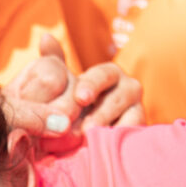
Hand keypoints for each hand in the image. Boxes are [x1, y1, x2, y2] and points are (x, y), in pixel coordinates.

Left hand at [0, 35, 141, 150]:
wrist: (80, 135)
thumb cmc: (70, 106)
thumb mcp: (61, 84)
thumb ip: (54, 62)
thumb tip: (45, 37)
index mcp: (109, 73)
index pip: (104, 74)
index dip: (92, 84)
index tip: (80, 98)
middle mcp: (128, 88)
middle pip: (120, 95)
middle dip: (102, 110)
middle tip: (85, 125)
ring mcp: (137, 109)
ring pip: (131, 115)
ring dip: (111, 127)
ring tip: (92, 139)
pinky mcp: (139, 130)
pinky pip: (135, 133)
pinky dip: (122, 139)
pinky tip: (107, 149)